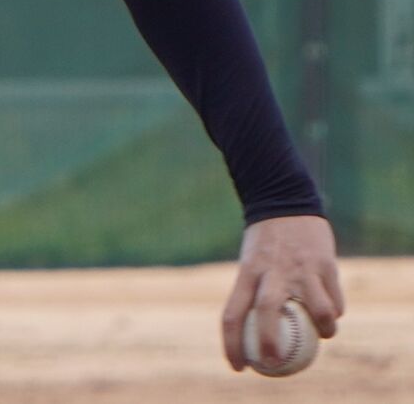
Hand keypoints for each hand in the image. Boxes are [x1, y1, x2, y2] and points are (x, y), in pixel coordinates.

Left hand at [221, 215, 343, 371]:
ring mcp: (300, 267)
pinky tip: (332, 314)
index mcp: (247, 271)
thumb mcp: (252, 264)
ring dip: (323, 331)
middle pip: (266, 311)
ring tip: (323, 335)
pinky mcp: (324, 264)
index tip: (238, 366)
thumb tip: (256, 337)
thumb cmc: (266, 241)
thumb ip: (255, 294)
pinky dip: (334, 313)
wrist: (286, 200)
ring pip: (316, 311)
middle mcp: (271, 270)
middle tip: (274, 364)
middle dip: (270, 344)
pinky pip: (334, 300)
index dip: (232, 344)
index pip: (232, 313)